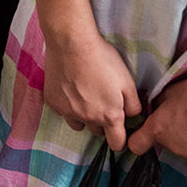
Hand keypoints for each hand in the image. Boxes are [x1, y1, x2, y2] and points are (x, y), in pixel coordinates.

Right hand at [41, 27, 144, 150]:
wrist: (72, 43)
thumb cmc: (102, 60)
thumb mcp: (127, 80)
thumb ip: (133, 104)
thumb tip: (133, 115)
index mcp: (109, 116)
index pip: (117, 143)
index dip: (120, 139)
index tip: (119, 131)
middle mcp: (88, 118)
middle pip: (98, 132)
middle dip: (102, 122)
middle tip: (102, 102)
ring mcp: (68, 111)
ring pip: (79, 124)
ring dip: (84, 116)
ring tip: (85, 97)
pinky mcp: (53, 102)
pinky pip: (63, 112)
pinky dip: (68, 105)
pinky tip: (70, 88)